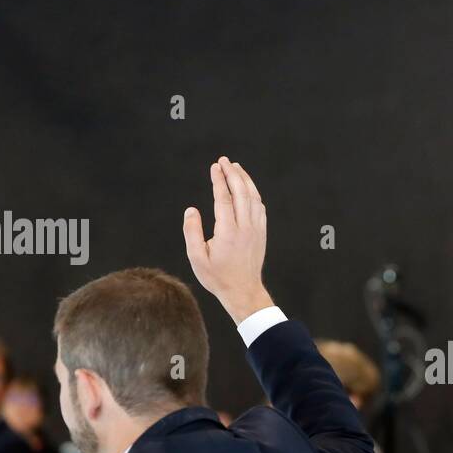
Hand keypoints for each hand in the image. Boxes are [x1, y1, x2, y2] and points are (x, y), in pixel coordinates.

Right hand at [184, 156, 274, 323]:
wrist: (243, 291)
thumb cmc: (217, 277)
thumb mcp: (197, 259)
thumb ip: (192, 232)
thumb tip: (191, 210)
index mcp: (228, 232)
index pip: (224, 198)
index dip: (219, 180)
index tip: (214, 166)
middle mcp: (245, 227)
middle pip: (241, 192)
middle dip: (232, 173)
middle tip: (223, 160)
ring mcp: (256, 230)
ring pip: (253, 198)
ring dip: (245, 180)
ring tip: (235, 167)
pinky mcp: (261, 234)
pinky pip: (260, 208)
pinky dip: (253, 194)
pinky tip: (247, 188)